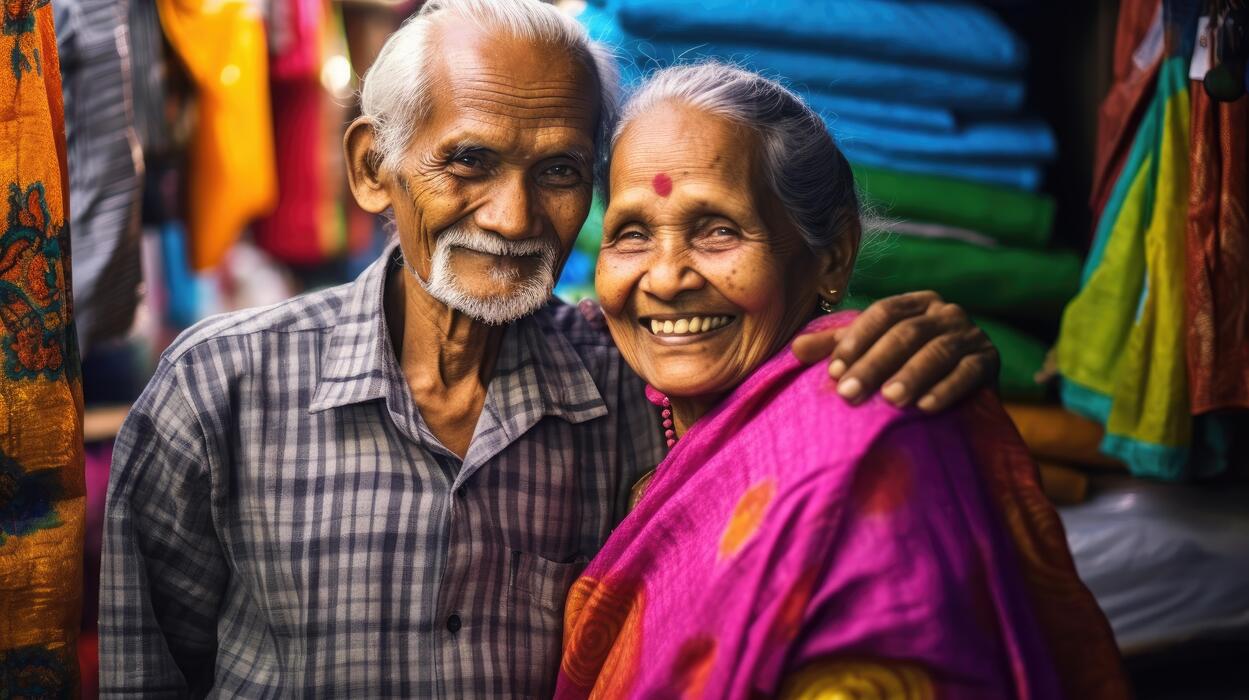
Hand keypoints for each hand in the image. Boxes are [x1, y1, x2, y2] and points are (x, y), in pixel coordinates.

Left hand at [792, 291, 998, 411]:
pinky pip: (969, 372)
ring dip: (912, 375)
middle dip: (875, 364)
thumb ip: (838, 346)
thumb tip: (795, 348)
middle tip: (849, 394)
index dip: (857, 340)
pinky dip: (947, 389)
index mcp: (915, 302)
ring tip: (890, 400)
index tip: (833, 371)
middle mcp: (945, 312)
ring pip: (938, 351)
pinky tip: (926, 407)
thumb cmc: (908, 364)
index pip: (883, 313)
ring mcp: (971, 334)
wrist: (966, 384)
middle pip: (907, 333)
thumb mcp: (874, 349)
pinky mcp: (990, 361)